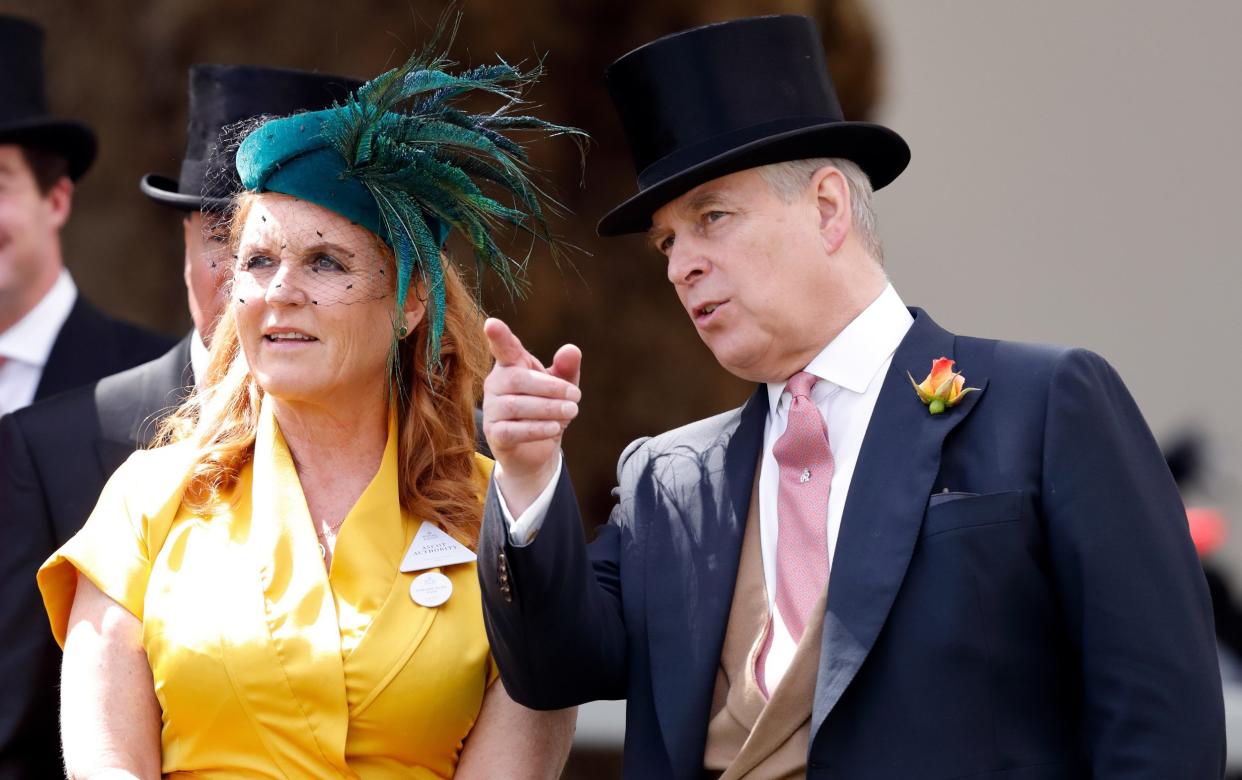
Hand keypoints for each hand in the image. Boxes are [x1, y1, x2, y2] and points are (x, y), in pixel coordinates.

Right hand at [482, 318, 580, 515]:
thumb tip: (571, 349)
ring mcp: (492, 410)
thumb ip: (566, 368)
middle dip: (550, 387)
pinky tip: (554, 428)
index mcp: (511, 365)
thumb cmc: (546, 409)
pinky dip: (536, 429)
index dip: (498, 336)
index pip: (503, 348)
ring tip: (572, 411)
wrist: (536, 450)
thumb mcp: (562, 387)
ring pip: (516, 405)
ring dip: (548, 408)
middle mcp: (495, 384)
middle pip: (517, 379)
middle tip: (576, 396)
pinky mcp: (494, 434)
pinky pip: (513, 430)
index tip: (491, 324)